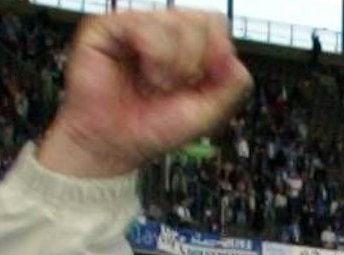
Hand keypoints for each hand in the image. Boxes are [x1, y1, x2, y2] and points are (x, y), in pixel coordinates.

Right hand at [38, 11, 251, 179]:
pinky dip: (154, 58)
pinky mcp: (108, 27)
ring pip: (177, 23)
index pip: (215, 22)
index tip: (202, 80)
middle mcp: (161, 29)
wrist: (115, 145)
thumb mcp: (210, 112)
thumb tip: (231, 55)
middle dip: (195, 63)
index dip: (217, 51)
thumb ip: (234, 84)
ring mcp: (135, 25)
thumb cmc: (153, 126)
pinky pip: (146, 26)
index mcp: (186, 44)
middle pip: (201, 20)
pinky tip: (144, 75)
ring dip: (173, 65)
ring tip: (156, 84)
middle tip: (173, 86)